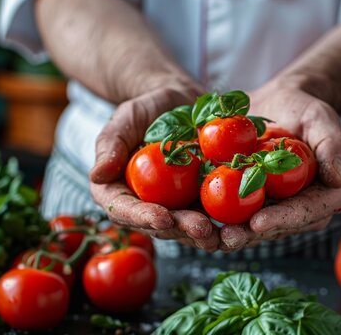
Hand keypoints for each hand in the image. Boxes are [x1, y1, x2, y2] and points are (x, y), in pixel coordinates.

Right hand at [89, 86, 219, 251]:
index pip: (125, 210)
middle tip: (202, 229)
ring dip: (206, 234)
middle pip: (160, 225)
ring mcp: (175, 207)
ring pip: (188, 228)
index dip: (143, 217)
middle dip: (182, 230)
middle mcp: (145, 206)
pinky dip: (227, 222)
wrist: (183, 104)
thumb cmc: (148, 109)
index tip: (162, 217)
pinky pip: (213, 215)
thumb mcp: (126, 118)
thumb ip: (110, 143)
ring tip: (224, 236)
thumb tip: (96, 175)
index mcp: (118, 191)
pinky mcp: (200, 203)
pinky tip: (243, 224)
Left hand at [219, 78, 340, 250]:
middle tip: (226, 237)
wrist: (277, 104)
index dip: (282, 220)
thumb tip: (336, 178)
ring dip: (228, 234)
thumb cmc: (305, 110)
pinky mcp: (249, 204)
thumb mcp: (322, 119)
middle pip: (275, 228)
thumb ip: (334, 146)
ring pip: (251, 228)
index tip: (258, 222)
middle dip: (250, 235)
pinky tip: (191, 219)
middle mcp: (299, 210)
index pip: (305, 213)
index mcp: (324, 196)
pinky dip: (212, 218)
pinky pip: (232, 214)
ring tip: (204, 234)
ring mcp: (273, 209)